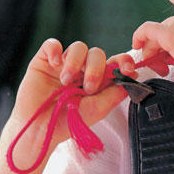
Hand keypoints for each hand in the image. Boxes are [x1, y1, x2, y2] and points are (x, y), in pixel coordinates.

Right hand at [9, 39, 136, 164]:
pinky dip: (55, 50)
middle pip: (97, 53)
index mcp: (98, 79)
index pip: (114, 62)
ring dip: (75, 63)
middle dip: (95, 69)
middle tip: (87, 88)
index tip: (128, 69)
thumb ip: (116, 93)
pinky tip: (54, 65)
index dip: (123, 61)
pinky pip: (52, 44)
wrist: (40, 129)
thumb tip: (133, 78)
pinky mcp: (44, 61)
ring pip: (78, 47)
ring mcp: (64, 64)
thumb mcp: (98, 109)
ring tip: (66, 82)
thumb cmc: (68, 122)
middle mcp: (82, 69)